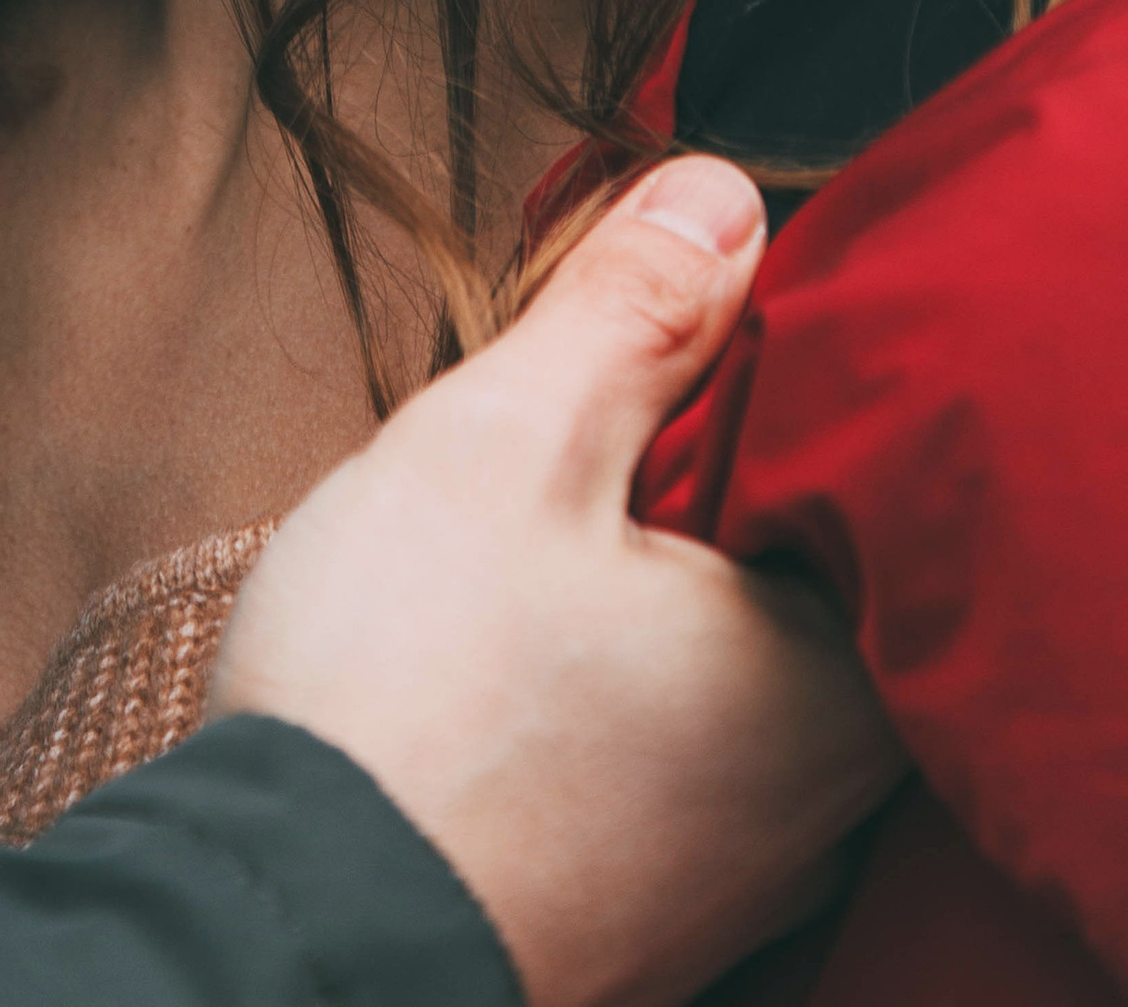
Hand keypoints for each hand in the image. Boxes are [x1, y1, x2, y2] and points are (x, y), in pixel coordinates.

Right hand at [209, 157, 900, 1006]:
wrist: (287, 930)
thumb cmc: (409, 693)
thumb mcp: (515, 439)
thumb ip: (636, 310)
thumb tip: (725, 197)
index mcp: (834, 685)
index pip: (840, 479)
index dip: (731, 386)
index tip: (626, 353)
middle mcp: (818, 806)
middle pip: (771, 576)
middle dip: (664, 493)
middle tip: (541, 450)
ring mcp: (731, 883)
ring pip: (707, 674)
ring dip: (621, 598)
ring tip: (495, 561)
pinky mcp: (643, 923)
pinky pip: (652, 764)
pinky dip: (590, 700)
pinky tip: (487, 668)